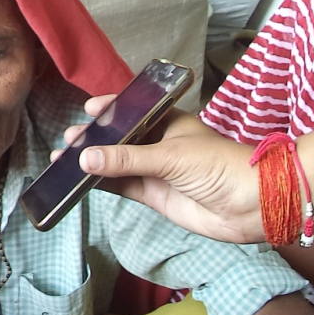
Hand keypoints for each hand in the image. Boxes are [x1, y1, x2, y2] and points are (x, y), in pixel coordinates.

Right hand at [63, 96, 263, 242]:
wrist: (249, 205)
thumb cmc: (222, 167)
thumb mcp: (170, 156)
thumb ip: (126, 159)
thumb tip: (86, 158)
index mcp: (169, 122)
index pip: (134, 110)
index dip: (111, 109)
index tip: (88, 109)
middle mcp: (161, 144)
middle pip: (120, 139)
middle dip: (95, 139)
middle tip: (69, 139)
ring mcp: (156, 171)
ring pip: (117, 165)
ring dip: (93, 163)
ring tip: (64, 160)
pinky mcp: (155, 195)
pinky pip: (122, 187)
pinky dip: (101, 184)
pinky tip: (82, 180)